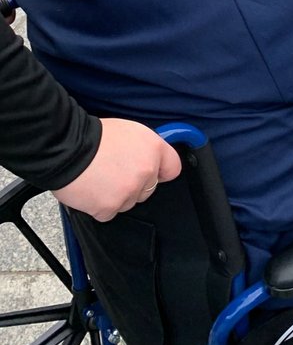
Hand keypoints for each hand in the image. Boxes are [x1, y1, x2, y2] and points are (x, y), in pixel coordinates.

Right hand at [53, 118, 181, 221]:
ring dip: (117, 196)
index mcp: (154, 149)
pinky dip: (100, 206)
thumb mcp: (130, 131)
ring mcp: (129, 192)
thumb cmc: (95, 136)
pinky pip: (109, 213)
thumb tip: (149, 160)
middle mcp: (146, 171)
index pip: (172, 168)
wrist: (68, 149)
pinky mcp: (110, 208)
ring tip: (100, 179)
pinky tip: (91, 190)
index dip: (161, 171)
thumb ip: (145, 149)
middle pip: (148, 188)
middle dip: (135, 184)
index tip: (154, 173)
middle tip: (114, 172)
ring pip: (129, 202)